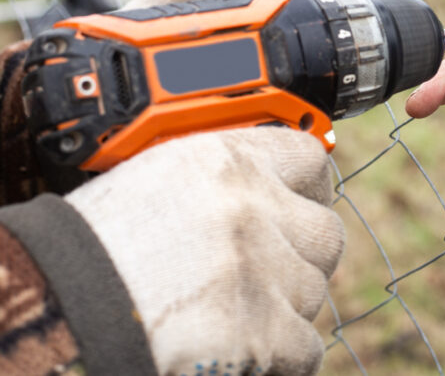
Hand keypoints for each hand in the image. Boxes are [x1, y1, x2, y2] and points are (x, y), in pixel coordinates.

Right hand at [65, 127, 344, 375]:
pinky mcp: (264, 330)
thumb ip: (218, 184)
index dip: (310, 189)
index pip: (309, 159)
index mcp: (223, 160)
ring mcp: (261, 268)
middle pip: (325, 231)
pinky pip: (305, 345)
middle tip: (269, 276)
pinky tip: (242, 353)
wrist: (49, 310)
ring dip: (284, 308)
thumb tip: (270, 197)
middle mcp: (251, 206)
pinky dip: (280, 356)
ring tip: (232, 317)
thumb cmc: (86, 248)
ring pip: (313, 291)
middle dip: (302, 257)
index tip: (302, 207)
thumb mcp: (153, 181)